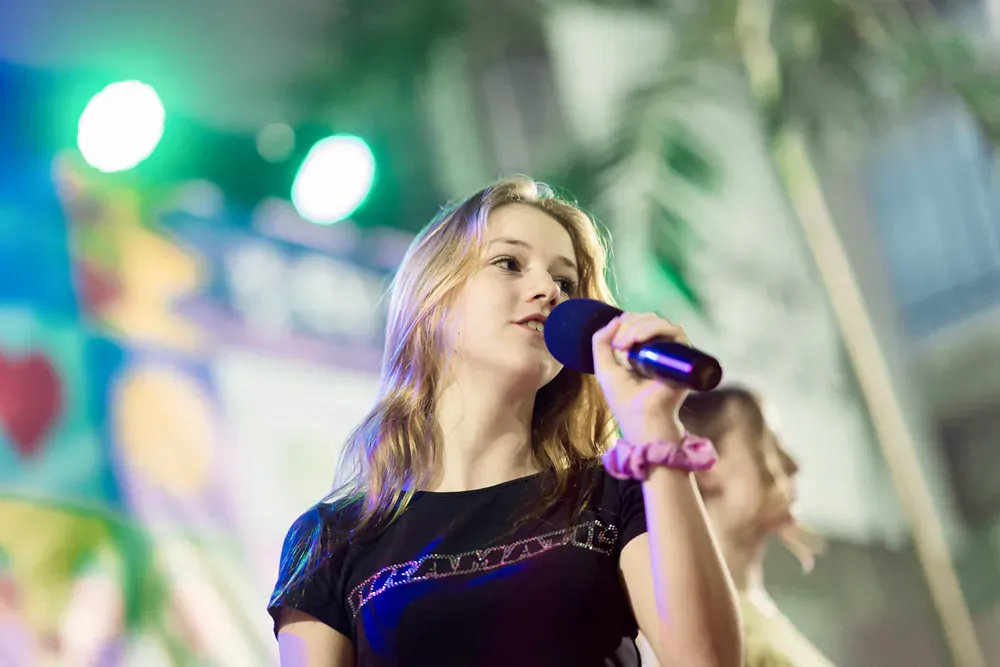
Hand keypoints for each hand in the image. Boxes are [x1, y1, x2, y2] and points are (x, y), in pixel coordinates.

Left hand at [591, 312, 690, 443]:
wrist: (641, 417)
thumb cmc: (624, 398)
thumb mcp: (604, 367)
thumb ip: (600, 342)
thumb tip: (616, 319)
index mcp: (643, 349)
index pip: (637, 322)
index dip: (625, 324)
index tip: (614, 343)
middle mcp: (660, 347)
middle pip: (648, 319)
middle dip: (629, 325)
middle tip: (619, 345)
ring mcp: (673, 351)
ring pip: (660, 322)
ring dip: (639, 327)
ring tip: (626, 344)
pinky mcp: (684, 355)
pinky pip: (675, 331)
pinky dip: (655, 329)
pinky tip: (639, 340)